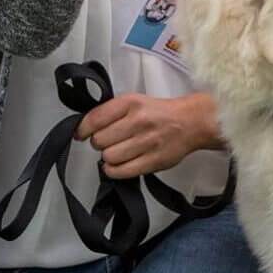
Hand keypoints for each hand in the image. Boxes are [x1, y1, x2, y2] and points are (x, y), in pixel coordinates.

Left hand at [75, 93, 222, 179]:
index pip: (94, 119)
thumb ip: (110, 112)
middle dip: (100, 143)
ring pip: (109, 157)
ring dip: (108, 157)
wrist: (191, 122)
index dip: (83, 130)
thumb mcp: (134, 101)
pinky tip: (116, 165)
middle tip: (109, 141)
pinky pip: (122, 171)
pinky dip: (113, 171)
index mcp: (130, 103)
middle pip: (99, 141)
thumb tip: (84, 128)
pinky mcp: (154, 161)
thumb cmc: (159, 113)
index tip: (81, 134)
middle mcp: (138, 121)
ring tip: (117, 152)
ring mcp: (147, 142)